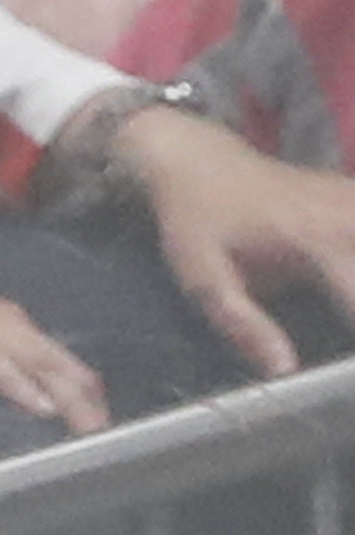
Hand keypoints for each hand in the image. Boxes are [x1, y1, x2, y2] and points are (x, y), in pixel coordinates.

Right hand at [0, 226, 106, 430]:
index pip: (44, 350)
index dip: (74, 382)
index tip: (95, 418)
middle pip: (50, 354)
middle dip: (84, 394)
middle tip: (109, 435)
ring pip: (30, 356)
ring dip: (64, 393)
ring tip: (89, 428)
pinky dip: (15, 383)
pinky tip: (38, 407)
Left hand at [103, 102, 354, 378]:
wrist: (200, 160)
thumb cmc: (196, 221)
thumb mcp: (204, 280)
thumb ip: (244, 325)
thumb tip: (283, 370)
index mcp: (312, 238)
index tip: (350, 374)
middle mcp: (345, 213)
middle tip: (345, 354)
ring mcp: (354, 200)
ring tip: (341, 314)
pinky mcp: (354, 196)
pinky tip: (345, 287)